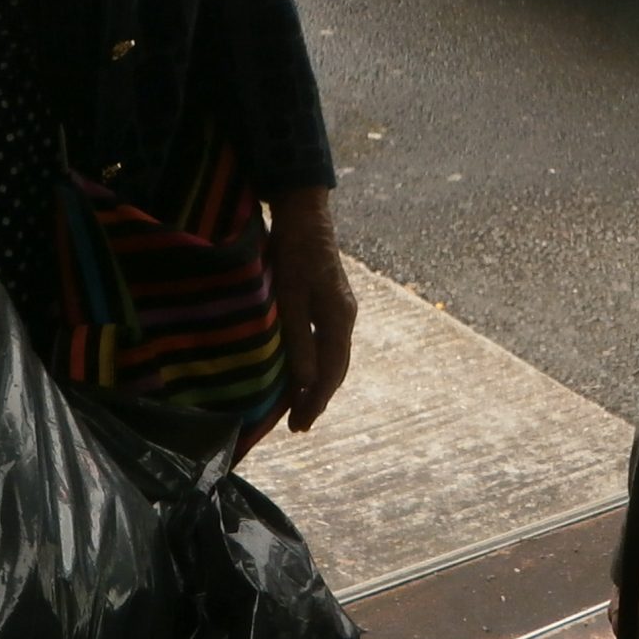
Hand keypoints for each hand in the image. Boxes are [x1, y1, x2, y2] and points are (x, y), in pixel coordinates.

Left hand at [267, 187, 356, 432]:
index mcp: (339, 319)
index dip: (315, 402)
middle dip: (318, 399)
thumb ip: (299, 340)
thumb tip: (308, 384)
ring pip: (334, 357)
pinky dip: (317, 363)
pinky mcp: (331, 300)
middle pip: (337, 369)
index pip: (331, 374)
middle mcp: (346, 317)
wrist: (304, 212)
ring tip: (298, 405)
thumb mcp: (292, 297)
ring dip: (318, 383)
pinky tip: (302, 369)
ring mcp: (341, 308)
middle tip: (297, 425)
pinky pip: (328, 342)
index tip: (299, 426)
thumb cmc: (294, 252)